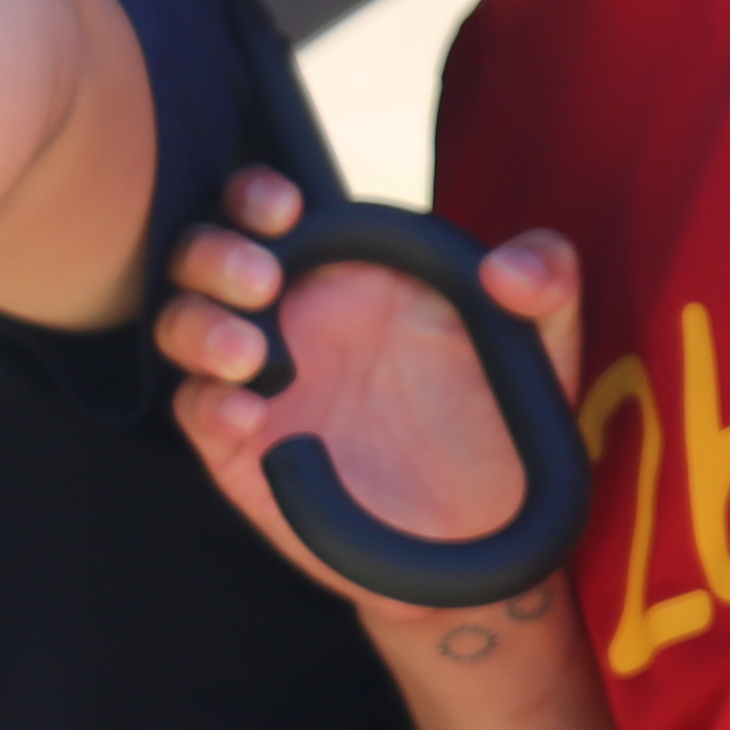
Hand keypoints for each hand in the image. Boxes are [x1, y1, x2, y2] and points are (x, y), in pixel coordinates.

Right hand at [153, 170, 580, 616]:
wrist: (481, 532)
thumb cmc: (502, 423)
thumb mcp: (541, 347)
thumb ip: (547, 285)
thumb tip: (508, 269)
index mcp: (343, 271)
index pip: (268, 211)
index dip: (256, 197)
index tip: (283, 210)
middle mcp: (287, 316)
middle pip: (203, 257)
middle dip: (215, 254)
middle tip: (262, 280)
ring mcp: (258, 381)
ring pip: (182, 327)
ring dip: (200, 326)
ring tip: (249, 353)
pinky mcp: (242, 449)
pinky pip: (197, 412)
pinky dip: (208, 403)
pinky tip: (250, 410)